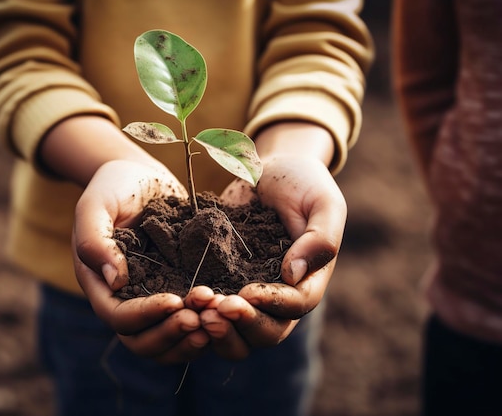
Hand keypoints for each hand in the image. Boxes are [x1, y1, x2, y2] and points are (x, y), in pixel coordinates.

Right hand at [72, 159, 212, 361]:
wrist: (140, 178)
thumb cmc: (113, 188)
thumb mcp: (96, 206)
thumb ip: (94, 241)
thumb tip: (116, 282)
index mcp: (101, 286)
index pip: (120, 318)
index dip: (146, 315)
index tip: (174, 300)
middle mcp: (127, 300)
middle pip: (143, 342)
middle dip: (171, 335)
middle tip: (199, 319)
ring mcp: (153, 299)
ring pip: (168, 341)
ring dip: (190, 338)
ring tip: (216, 320)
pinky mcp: (178, 291)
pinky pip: (189, 323)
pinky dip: (205, 325)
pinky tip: (226, 311)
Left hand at [195, 123, 345, 357]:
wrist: (268, 171)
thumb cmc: (303, 184)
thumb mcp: (322, 203)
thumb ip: (320, 238)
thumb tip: (292, 276)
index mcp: (308, 282)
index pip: (294, 308)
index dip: (270, 306)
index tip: (246, 293)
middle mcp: (278, 297)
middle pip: (265, 332)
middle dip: (239, 326)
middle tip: (212, 311)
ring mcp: (247, 293)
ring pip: (236, 332)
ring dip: (216, 328)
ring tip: (196, 308)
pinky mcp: (221, 283)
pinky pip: (211, 310)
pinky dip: (197, 313)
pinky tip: (181, 300)